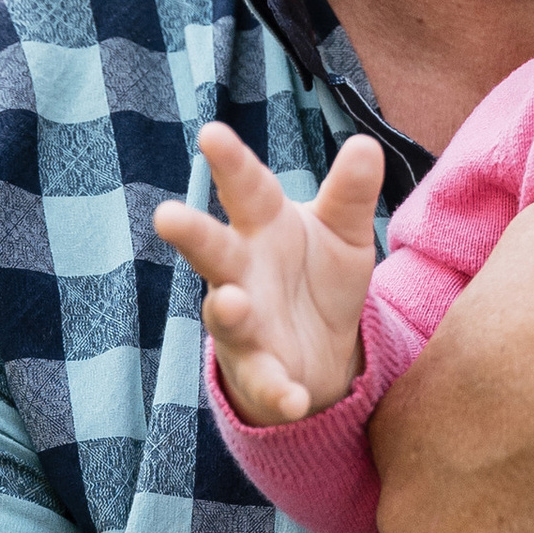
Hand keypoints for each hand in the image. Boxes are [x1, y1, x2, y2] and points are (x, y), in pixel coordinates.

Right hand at [153, 122, 380, 424]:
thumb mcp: (343, 233)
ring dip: (226, 310)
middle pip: (213, 248)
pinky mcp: (260, 371)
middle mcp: (242, 271)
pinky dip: (279, 391)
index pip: (246, 189)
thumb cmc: (319, 273)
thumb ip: (349, 194)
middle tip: (168, 216)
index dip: (230, 162)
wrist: (322, 350)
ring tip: (230, 302)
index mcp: (263, 226)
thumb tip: (366, 144)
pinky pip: (266, 382)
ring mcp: (244, 323)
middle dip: (192, 234)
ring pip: (225, 315)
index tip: (211, 133)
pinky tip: (295, 400)